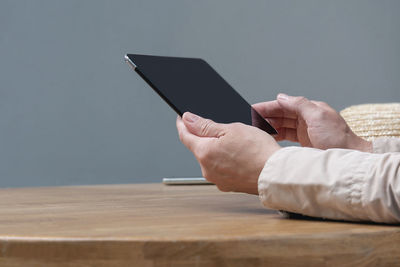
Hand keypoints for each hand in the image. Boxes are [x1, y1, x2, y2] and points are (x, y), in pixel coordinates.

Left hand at [176, 112, 280, 194]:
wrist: (276, 174)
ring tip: (237, 143)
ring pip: (211, 159)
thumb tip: (187, 119)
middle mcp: (206, 169)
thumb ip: (205, 125)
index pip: (184, 136)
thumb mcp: (231, 129)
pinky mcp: (228, 185)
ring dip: (217, 149)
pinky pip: (221, 169)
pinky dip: (226, 161)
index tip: (182, 117)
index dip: (182, 124)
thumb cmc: (258, 151)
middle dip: (205, 136)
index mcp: (204, 153)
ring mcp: (217, 179)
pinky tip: (240, 156)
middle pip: (199, 148)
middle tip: (222, 128)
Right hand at [253, 94, 371, 151]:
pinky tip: (268, 137)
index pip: (284, 104)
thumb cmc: (339, 139)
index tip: (253, 109)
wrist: (350, 159)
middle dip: (266, 116)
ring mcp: (306, 131)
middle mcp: (307, 118)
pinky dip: (276, 135)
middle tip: (250, 120)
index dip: (268, 106)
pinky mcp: (305, 143)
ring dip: (269, 126)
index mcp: (310, 109)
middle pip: (281, 114)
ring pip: (282, 125)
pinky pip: (286, 136)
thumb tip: (281, 96)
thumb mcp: (318, 116)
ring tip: (256, 129)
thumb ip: (299, 104)